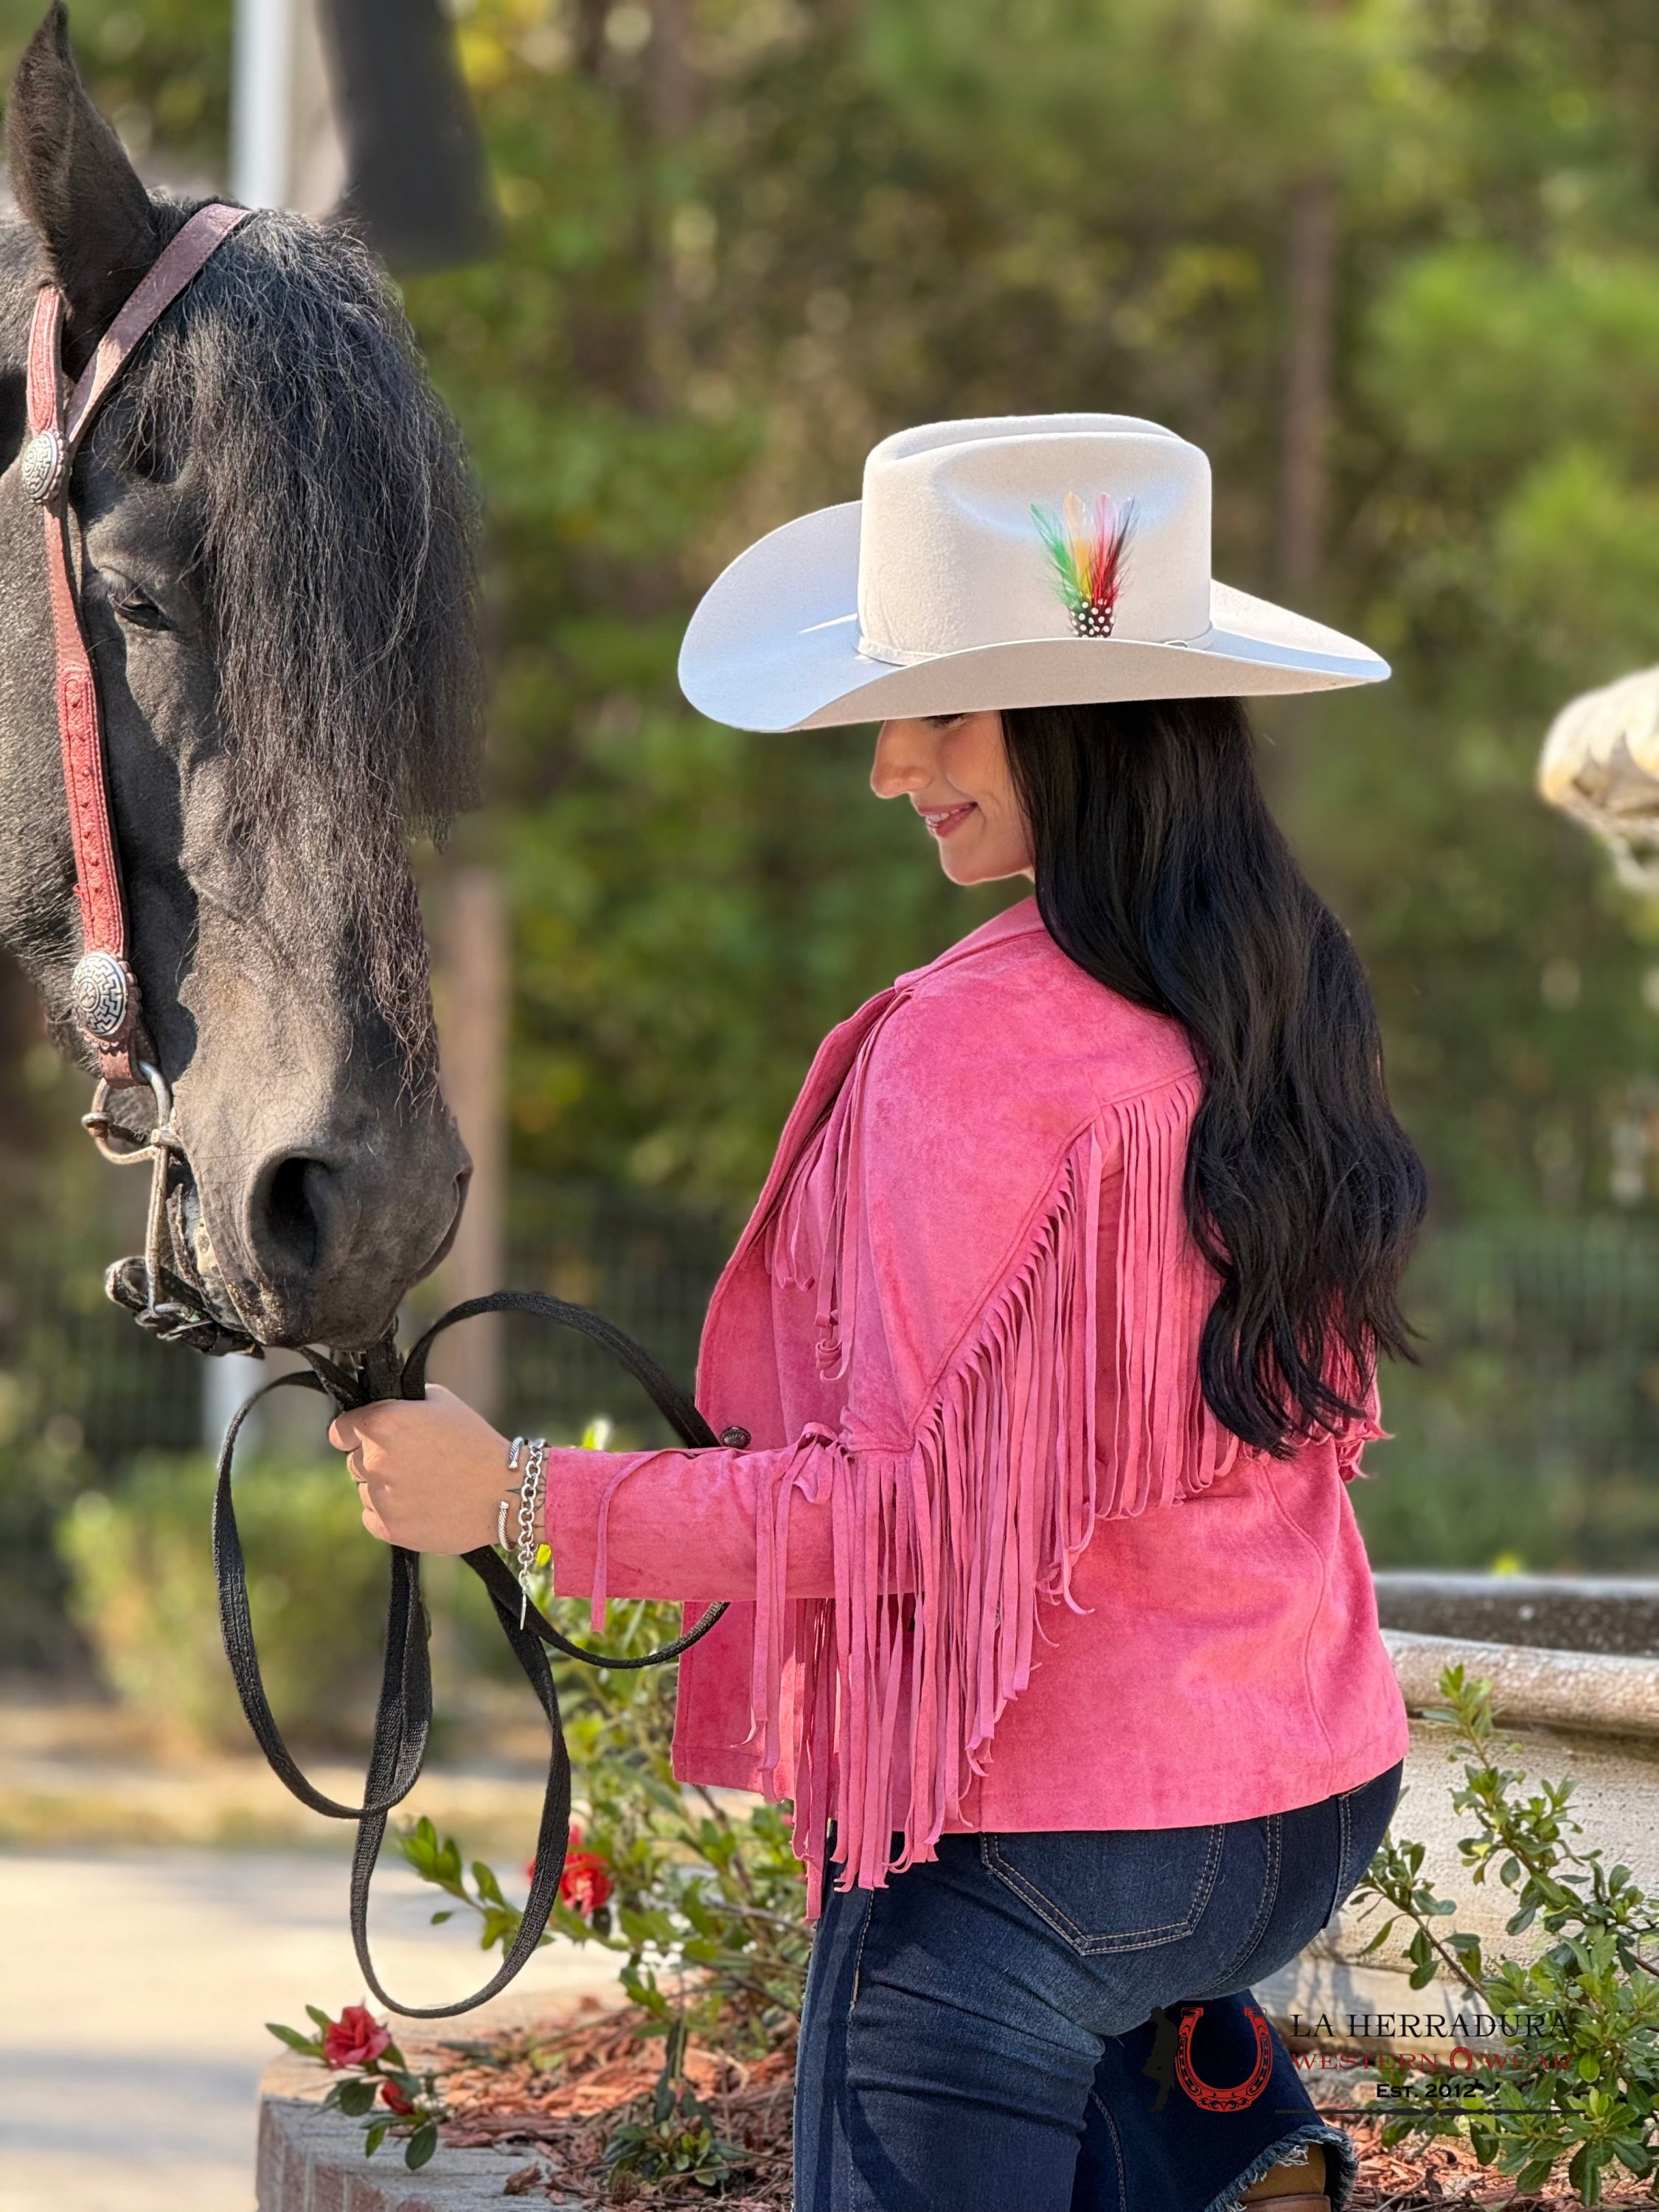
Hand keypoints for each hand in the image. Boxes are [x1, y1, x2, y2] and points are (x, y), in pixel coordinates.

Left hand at [329, 1385, 514, 1553]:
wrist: (505, 1491)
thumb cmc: (475, 1442)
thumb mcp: (441, 1402)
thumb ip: (401, 1404)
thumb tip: (380, 1407)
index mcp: (383, 1424)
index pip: (339, 1431)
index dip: (353, 1433)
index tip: (366, 1437)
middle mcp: (375, 1460)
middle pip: (355, 1462)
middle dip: (378, 1460)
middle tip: (414, 1462)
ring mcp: (381, 1497)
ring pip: (366, 1491)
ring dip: (386, 1488)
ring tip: (425, 1485)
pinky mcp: (390, 1529)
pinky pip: (372, 1518)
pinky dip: (390, 1513)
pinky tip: (420, 1504)